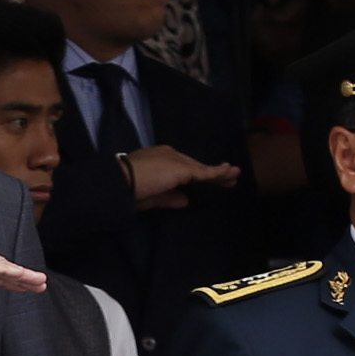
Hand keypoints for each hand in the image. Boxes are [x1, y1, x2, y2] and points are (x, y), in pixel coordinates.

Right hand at [121, 145, 240, 211]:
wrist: (119, 182)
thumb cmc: (129, 190)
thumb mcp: (152, 196)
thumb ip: (169, 197)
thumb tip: (186, 200)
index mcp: (160, 158)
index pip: (184, 167)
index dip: (199, 175)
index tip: (212, 180)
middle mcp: (169, 154)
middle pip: (196, 165)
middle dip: (213, 173)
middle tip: (230, 178)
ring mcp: (175, 159)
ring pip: (202, 167)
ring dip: (220, 172)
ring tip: (235, 175)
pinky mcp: (181, 168)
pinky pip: (204, 172)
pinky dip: (217, 173)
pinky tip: (229, 174)